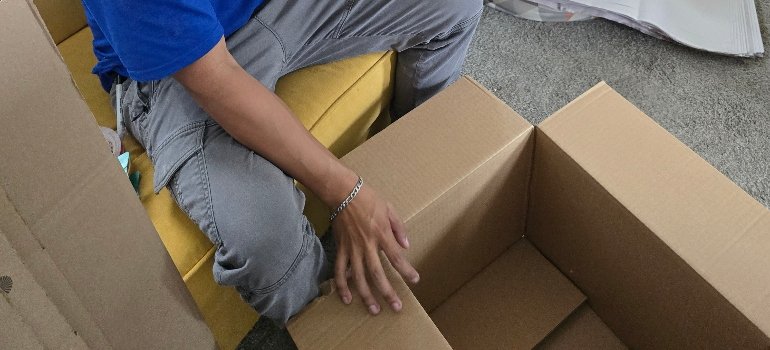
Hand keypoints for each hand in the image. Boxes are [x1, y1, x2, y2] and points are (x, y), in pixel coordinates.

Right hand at [331, 185, 419, 314]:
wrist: (343, 192)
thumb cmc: (368, 198)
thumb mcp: (389, 209)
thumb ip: (398, 228)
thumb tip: (406, 246)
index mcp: (381, 234)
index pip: (396, 257)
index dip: (406, 270)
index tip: (415, 280)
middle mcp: (367, 245)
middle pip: (378, 273)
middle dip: (387, 292)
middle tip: (396, 307)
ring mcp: (352, 248)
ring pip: (359, 277)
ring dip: (366, 295)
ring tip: (374, 310)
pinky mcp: (340, 248)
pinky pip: (340, 270)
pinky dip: (342, 285)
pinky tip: (347, 298)